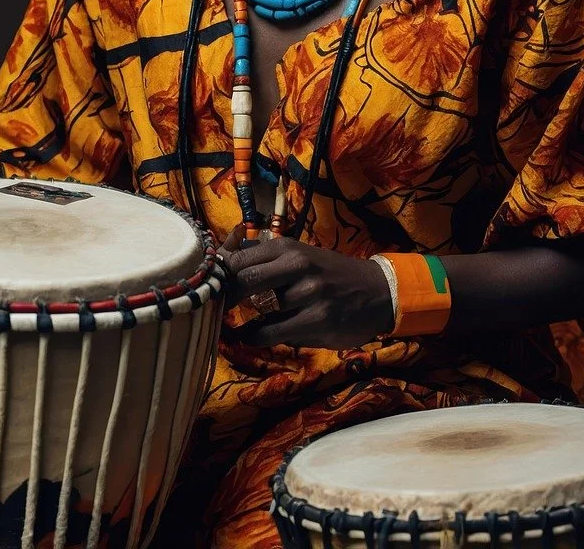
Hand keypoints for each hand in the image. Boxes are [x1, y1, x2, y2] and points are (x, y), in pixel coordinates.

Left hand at [218, 229, 393, 348]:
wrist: (376, 291)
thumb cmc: (329, 273)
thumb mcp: (298, 256)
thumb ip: (263, 259)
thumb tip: (219, 259)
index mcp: (287, 247)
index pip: (238, 258)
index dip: (217, 276)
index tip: (207, 288)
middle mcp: (297, 265)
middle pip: (243, 280)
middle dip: (224, 298)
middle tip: (213, 310)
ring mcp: (308, 293)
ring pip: (259, 312)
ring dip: (246, 321)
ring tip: (239, 324)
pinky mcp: (317, 320)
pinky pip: (272, 333)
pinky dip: (257, 336)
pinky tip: (255, 335)